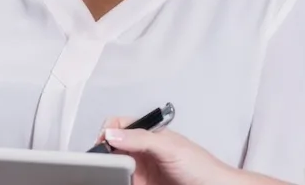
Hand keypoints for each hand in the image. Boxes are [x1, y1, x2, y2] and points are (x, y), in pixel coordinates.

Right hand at [96, 117, 238, 184]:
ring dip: (110, 168)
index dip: (109, 130)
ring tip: (109, 172)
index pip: (120, 125)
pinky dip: (117, 180)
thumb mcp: (170, 147)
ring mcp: (141, 170)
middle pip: (113, 146)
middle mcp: (143, 151)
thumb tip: (113, 133)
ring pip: (116, 166)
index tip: (104, 142)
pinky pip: (123, 181)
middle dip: (105, 151)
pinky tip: (117, 181)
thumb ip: (142, 139)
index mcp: (149, 135)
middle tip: (103, 161)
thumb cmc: (201, 166)